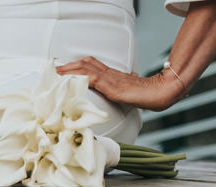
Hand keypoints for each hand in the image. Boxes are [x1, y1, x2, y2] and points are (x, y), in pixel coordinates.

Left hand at [57, 57, 183, 112]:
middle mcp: (110, 74)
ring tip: (56, 73)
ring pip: (86, 69)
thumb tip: (120, 95)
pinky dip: (80, 78)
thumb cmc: (148, 94)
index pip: (91, 66)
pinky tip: (70, 80)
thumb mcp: (128, 93)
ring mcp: (111, 79)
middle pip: (86, 64)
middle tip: (54, 69)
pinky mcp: (112, 86)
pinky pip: (92, 79)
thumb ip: (121, 92)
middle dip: (69, 66)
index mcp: (113, 75)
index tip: (63, 69)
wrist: (160, 93)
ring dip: (70, 70)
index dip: (77, 65)